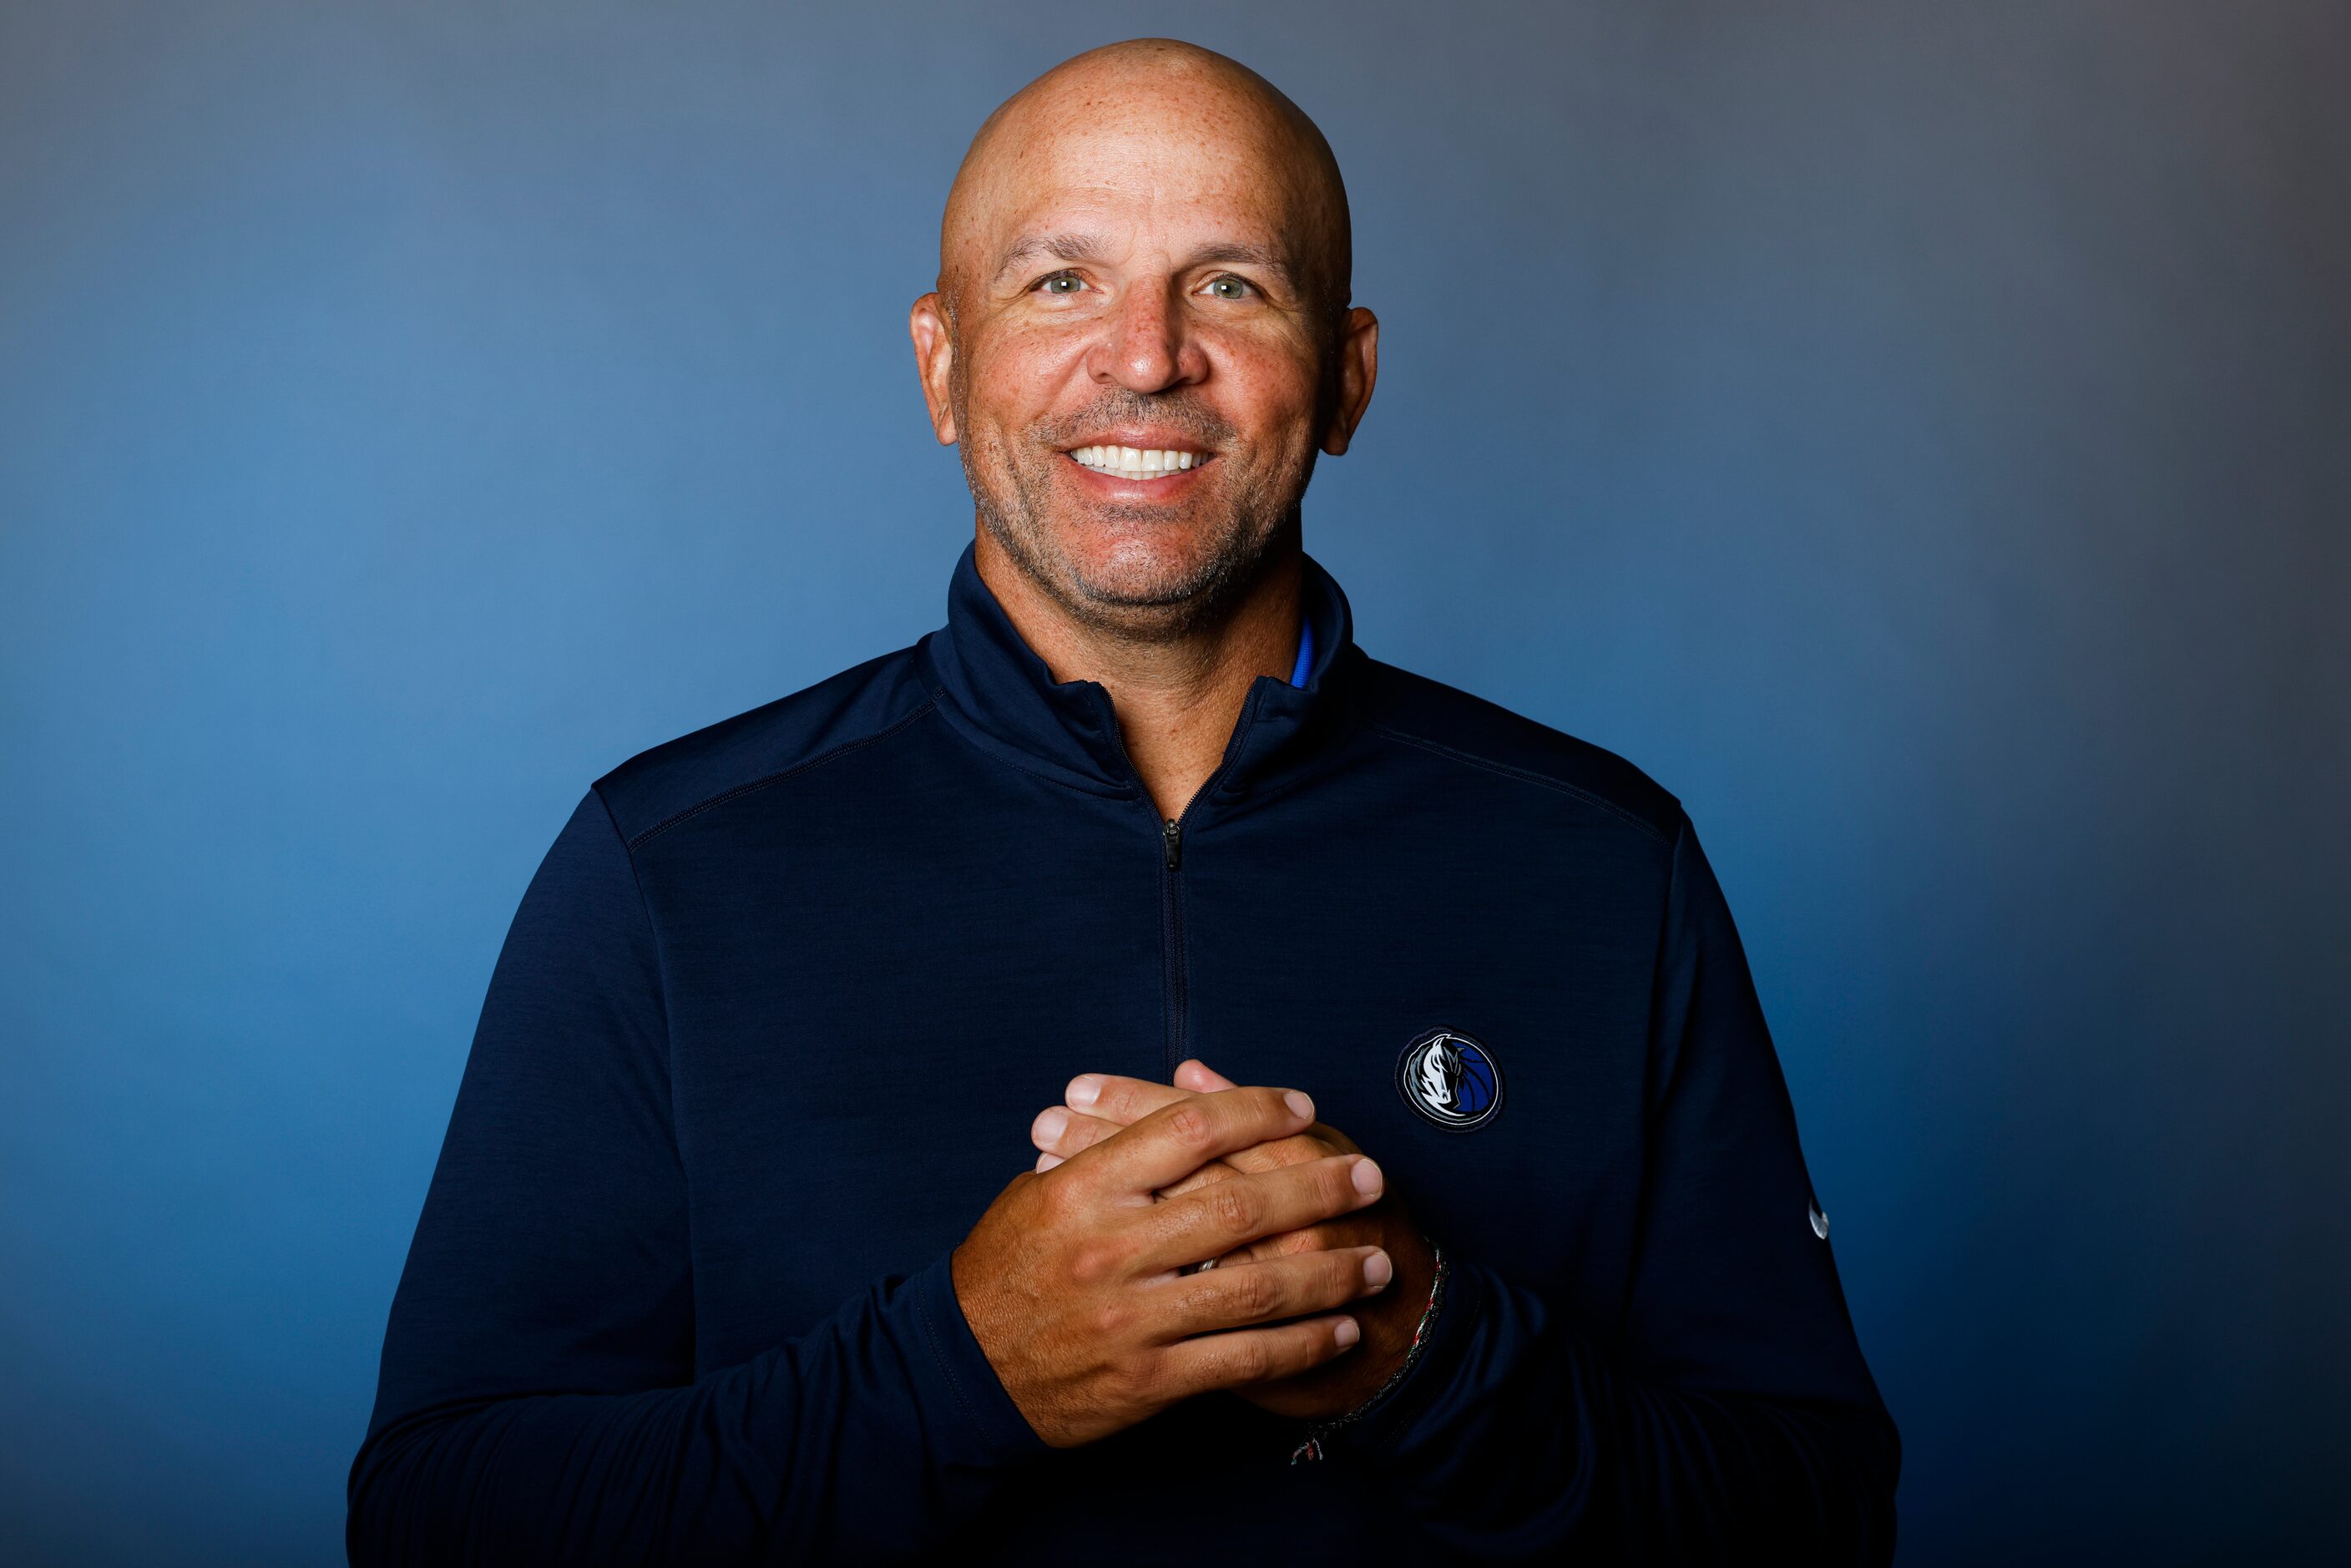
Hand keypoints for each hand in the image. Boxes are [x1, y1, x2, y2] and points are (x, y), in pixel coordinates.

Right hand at [954, 1083, 1392, 1446]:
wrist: (962, 1371)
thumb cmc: (1006, 1270)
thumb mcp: (1039, 1191)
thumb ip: (1108, 1149)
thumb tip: (1182, 1092)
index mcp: (1083, 1189)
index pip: (1187, 1131)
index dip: (1254, 1111)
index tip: (1302, 1107)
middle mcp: (1111, 1248)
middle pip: (1239, 1205)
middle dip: (1318, 1188)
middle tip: (1369, 1176)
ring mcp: (1133, 1318)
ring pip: (1255, 1287)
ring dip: (1330, 1273)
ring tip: (1376, 1260)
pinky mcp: (1148, 1380)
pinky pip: (1243, 1359)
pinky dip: (1300, 1345)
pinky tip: (1338, 1329)